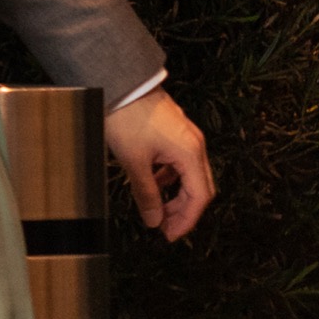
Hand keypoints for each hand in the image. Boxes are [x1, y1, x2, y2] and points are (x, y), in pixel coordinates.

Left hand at [106, 85, 213, 240]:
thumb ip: (146, 193)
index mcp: (191, 153)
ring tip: (156, 209)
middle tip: (164, 227)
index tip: (170, 235)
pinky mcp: (175, 131)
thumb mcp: (134, 161)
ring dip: (175, 195)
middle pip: (199, 188)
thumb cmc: (126, 117)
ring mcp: (186, 137)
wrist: (119, 83)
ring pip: (189, 175)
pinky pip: (179, 162)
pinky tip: (153, 183)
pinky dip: (169, 177)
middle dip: (183, 211)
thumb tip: (153, 220)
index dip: (187, 220)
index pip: (199, 197)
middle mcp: (195, 145)